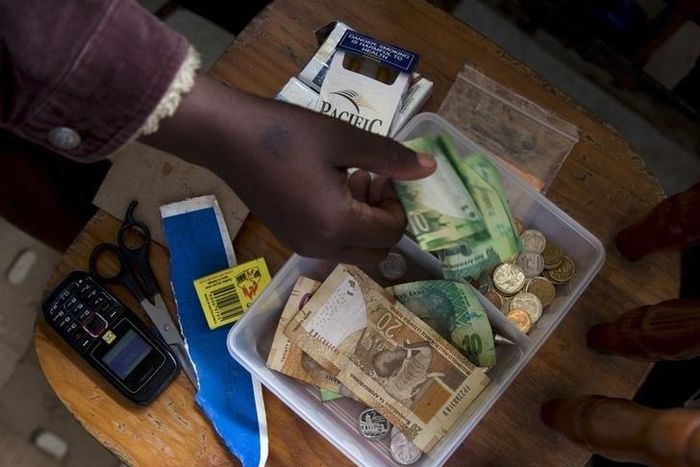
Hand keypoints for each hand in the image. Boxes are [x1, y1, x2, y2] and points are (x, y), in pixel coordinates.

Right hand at [143, 74, 435, 262]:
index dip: (397, 201)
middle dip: (383, 218)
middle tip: (369, 179)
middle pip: (377, 251)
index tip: (380, 170)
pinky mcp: (289, 239)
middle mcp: (322, 246)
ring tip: (348, 179)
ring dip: (363, 222)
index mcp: (338, 224)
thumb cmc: (287, 134)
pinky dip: (342, 224)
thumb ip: (390, 158)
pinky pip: (331, 244)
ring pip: (355, 250)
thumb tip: (430, 169)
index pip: (392, 231)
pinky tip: (326, 189)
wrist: (226, 137)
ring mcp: (302, 247)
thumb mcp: (344, 139)